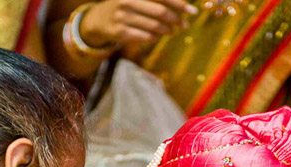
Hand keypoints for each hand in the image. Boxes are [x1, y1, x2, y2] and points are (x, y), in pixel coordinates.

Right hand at [81, 0, 198, 46]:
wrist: (98, 19)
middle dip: (176, 19)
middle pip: (160, 11)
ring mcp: (122, 16)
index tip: (192, 10)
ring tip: (172, 31)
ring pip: (153, 26)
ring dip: (167, 30)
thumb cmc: (124, 5)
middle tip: (184, 24)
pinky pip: (145, 37)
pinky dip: (155, 37)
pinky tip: (158, 36)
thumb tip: (182, 4)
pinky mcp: (119, 31)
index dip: (179, 3)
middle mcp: (127, 0)